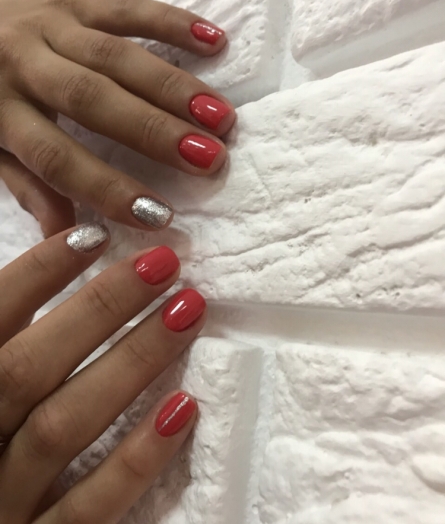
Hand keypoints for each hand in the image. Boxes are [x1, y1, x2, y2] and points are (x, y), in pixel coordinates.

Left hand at [0, 0, 233, 236]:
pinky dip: (172, 22)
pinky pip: (125, 8)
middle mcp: (23, 63)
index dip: (108, 189)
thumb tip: (73, 240)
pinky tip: (214, 42)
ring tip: (221, 116)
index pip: (56, 158)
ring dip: (174, 85)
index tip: (159, 216)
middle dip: (156, 130)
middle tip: (209, 159)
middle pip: (94, 99)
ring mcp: (50, 25)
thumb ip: (29, 188)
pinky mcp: (73, 1)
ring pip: (117, 54)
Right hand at [0, 223, 205, 522]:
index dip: (36, 273)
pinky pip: (89, 507)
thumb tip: (65, 263)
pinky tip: (183, 407)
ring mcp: (4, 499)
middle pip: (27, 368)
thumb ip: (14, 338)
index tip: (95, 234)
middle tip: (163, 264)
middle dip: (99, 309)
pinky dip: (136, 457)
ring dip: (130, 363)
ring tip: (187, 312)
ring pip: (62, 425)